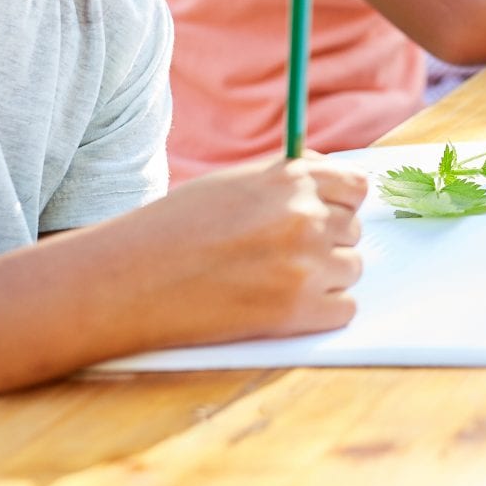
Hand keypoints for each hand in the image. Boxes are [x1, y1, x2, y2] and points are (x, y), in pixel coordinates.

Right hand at [119, 157, 366, 347]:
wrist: (129, 280)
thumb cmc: (176, 227)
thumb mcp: (235, 181)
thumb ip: (289, 176)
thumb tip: (333, 173)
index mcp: (292, 179)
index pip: (357, 187)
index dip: (340, 204)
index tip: (324, 216)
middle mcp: (306, 217)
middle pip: (353, 230)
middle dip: (326, 241)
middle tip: (280, 254)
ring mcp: (304, 265)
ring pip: (351, 269)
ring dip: (324, 277)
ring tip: (275, 280)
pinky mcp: (296, 312)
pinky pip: (344, 309)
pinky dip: (322, 311)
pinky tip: (284, 306)